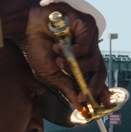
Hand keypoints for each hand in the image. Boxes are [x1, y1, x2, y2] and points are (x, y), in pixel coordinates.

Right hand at [0, 0, 110, 114]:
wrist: (26, 25)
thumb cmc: (37, 47)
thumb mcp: (52, 75)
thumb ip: (67, 89)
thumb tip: (79, 107)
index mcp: (81, 59)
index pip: (97, 76)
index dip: (102, 91)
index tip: (104, 104)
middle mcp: (88, 48)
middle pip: (101, 70)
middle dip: (94, 86)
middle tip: (83, 96)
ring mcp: (88, 36)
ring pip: (93, 60)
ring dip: (74, 66)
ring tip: (58, 61)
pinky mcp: (86, 24)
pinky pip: (86, 46)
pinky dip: (74, 51)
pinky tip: (59, 47)